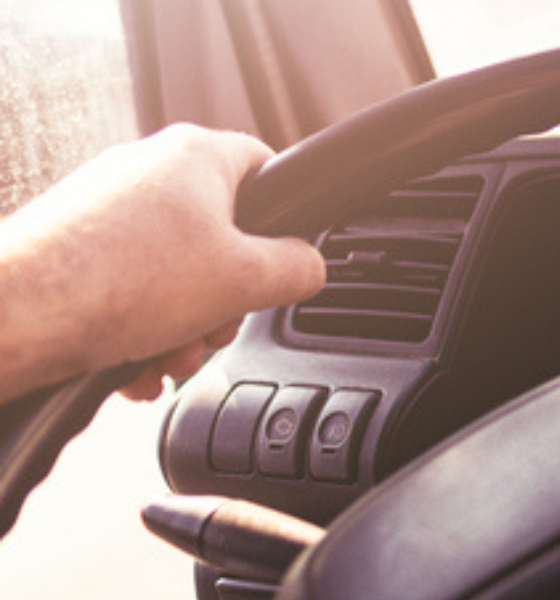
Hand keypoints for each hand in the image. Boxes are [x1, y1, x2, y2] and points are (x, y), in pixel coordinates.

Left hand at [0, 124, 325, 400]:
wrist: (16, 312)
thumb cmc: (118, 283)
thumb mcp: (246, 281)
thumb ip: (299, 269)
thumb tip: (309, 268)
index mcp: (195, 155)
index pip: (268, 168)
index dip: (285, 221)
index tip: (284, 263)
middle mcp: (145, 169)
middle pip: (219, 234)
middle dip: (223, 299)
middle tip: (216, 330)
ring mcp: (101, 206)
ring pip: (170, 270)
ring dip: (182, 325)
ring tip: (167, 361)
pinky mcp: (67, 244)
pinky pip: (124, 285)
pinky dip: (137, 329)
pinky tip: (132, 366)